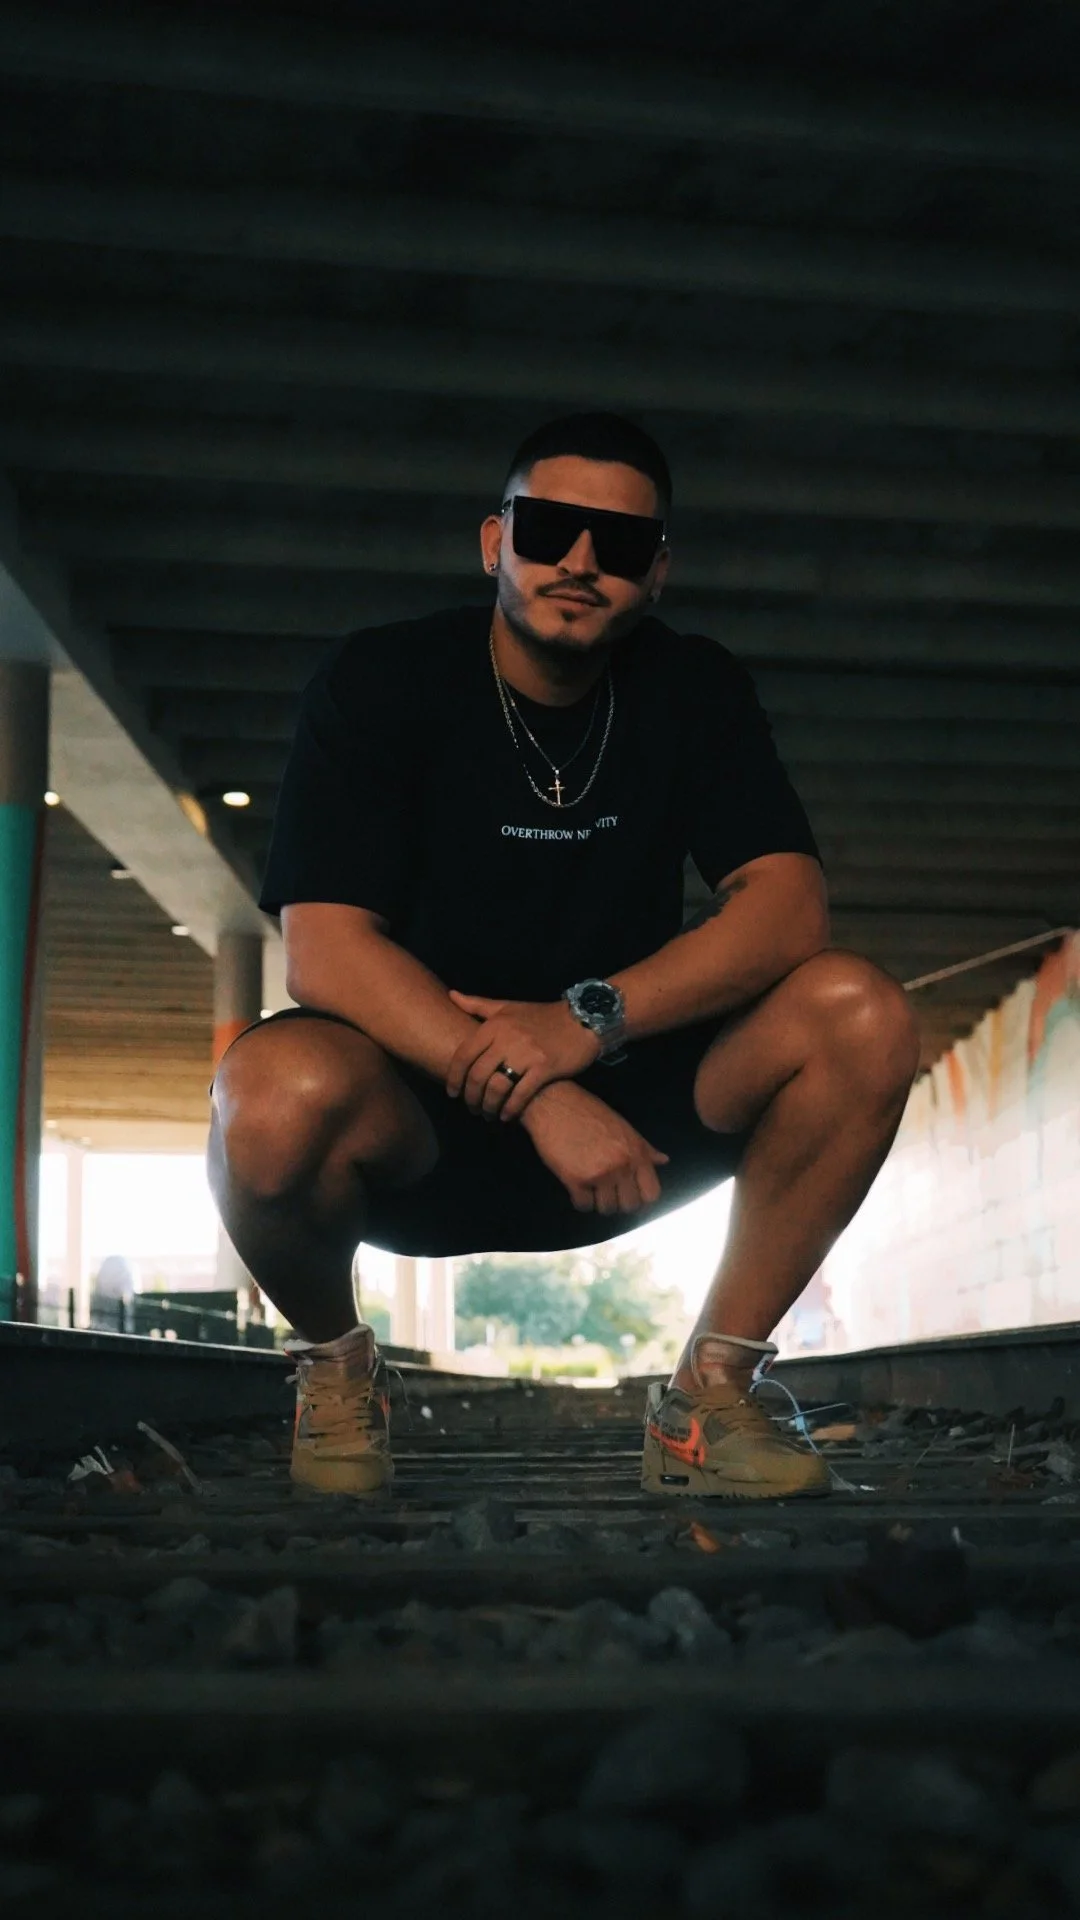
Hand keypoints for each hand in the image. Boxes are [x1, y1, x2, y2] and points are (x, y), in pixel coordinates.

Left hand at [446, 992, 600, 1120]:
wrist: (583, 1020)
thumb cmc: (541, 1016)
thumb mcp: (508, 1007)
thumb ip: (478, 1004)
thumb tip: (451, 994)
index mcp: (495, 1024)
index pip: (464, 1055)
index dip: (454, 1077)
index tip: (452, 1093)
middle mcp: (507, 1038)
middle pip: (478, 1075)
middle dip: (471, 1097)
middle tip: (472, 1108)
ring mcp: (526, 1054)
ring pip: (496, 1087)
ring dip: (488, 1106)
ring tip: (488, 1114)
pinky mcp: (545, 1068)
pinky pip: (520, 1094)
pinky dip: (510, 1109)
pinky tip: (507, 1116)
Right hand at [521, 1081, 668, 1215]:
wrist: (555, 1104)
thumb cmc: (590, 1112)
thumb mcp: (623, 1127)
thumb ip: (644, 1148)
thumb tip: (663, 1160)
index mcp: (636, 1153)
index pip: (651, 1194)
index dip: (642, 1198)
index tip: (631, 1195)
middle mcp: (622, 1166)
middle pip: (630, 1205)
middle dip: (620, 1202)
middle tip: (609, 1192)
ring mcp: (599, 1174)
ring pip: (607, 1209)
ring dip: (599, 1202)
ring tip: (592, 1188)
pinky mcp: (575, 1179)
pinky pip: (584, 1205)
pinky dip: (580, 1200)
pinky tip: (577, 1187)